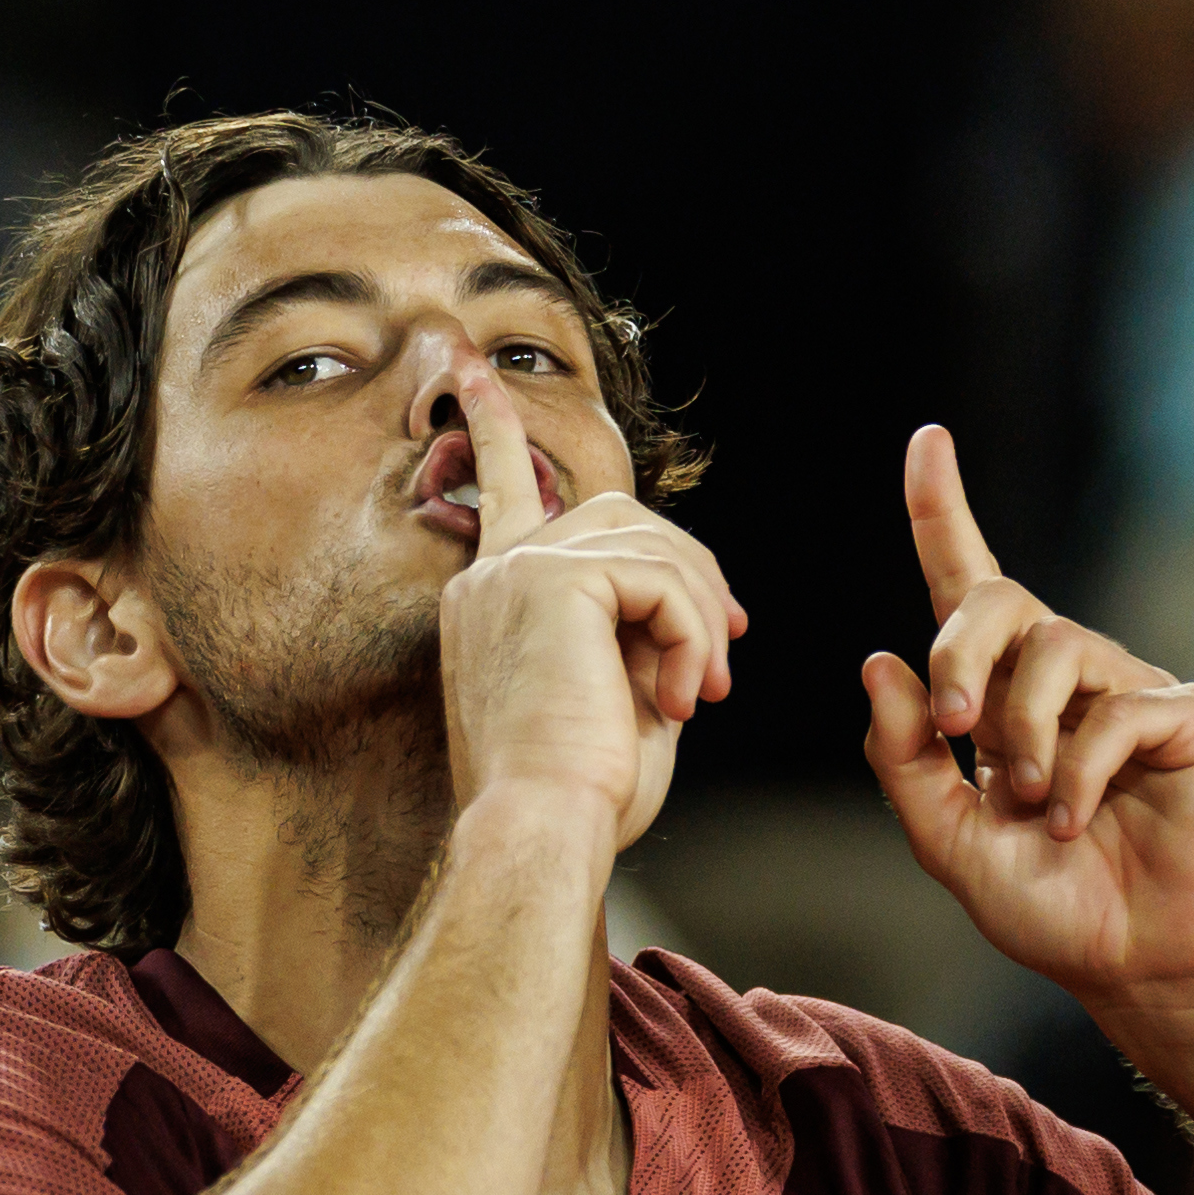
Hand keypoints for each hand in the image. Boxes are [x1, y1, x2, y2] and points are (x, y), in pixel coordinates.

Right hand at [438, 354, 742, 848]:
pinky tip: (683, 696)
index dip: (491, 423)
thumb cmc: (579, 796)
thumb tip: (691, 600)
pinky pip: (660, 576)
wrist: (543, 830)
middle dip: (691, 574)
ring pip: (651, 542)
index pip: (500, 487)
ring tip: (704, 691)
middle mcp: (492, 574)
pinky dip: (693, 634)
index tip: (467, 364)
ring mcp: (516, 569)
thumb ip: (632, 629)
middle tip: (726, 655)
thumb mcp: (612, 695)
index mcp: (490, 600)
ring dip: (700, 614)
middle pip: (622, 515)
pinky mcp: (553, 577)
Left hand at [863, 427, 1193, 1032]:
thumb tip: (879, 661)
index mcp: (1004, 698)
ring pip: (1056, 647)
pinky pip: (1119, 708)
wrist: (1143, 970)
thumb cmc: (1055, 910)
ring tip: (1030, 803)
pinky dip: (1079, 771)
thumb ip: (906, 761)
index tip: (925, 442)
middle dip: (960, 653)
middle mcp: (1067, 680)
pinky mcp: (1192, 718)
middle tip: (955, 729)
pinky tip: (1077, 821)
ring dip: (1023, 731)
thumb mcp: (949, 844)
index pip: (967, 588)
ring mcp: (1133, 691)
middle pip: (1000, 598)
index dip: (942, 513)